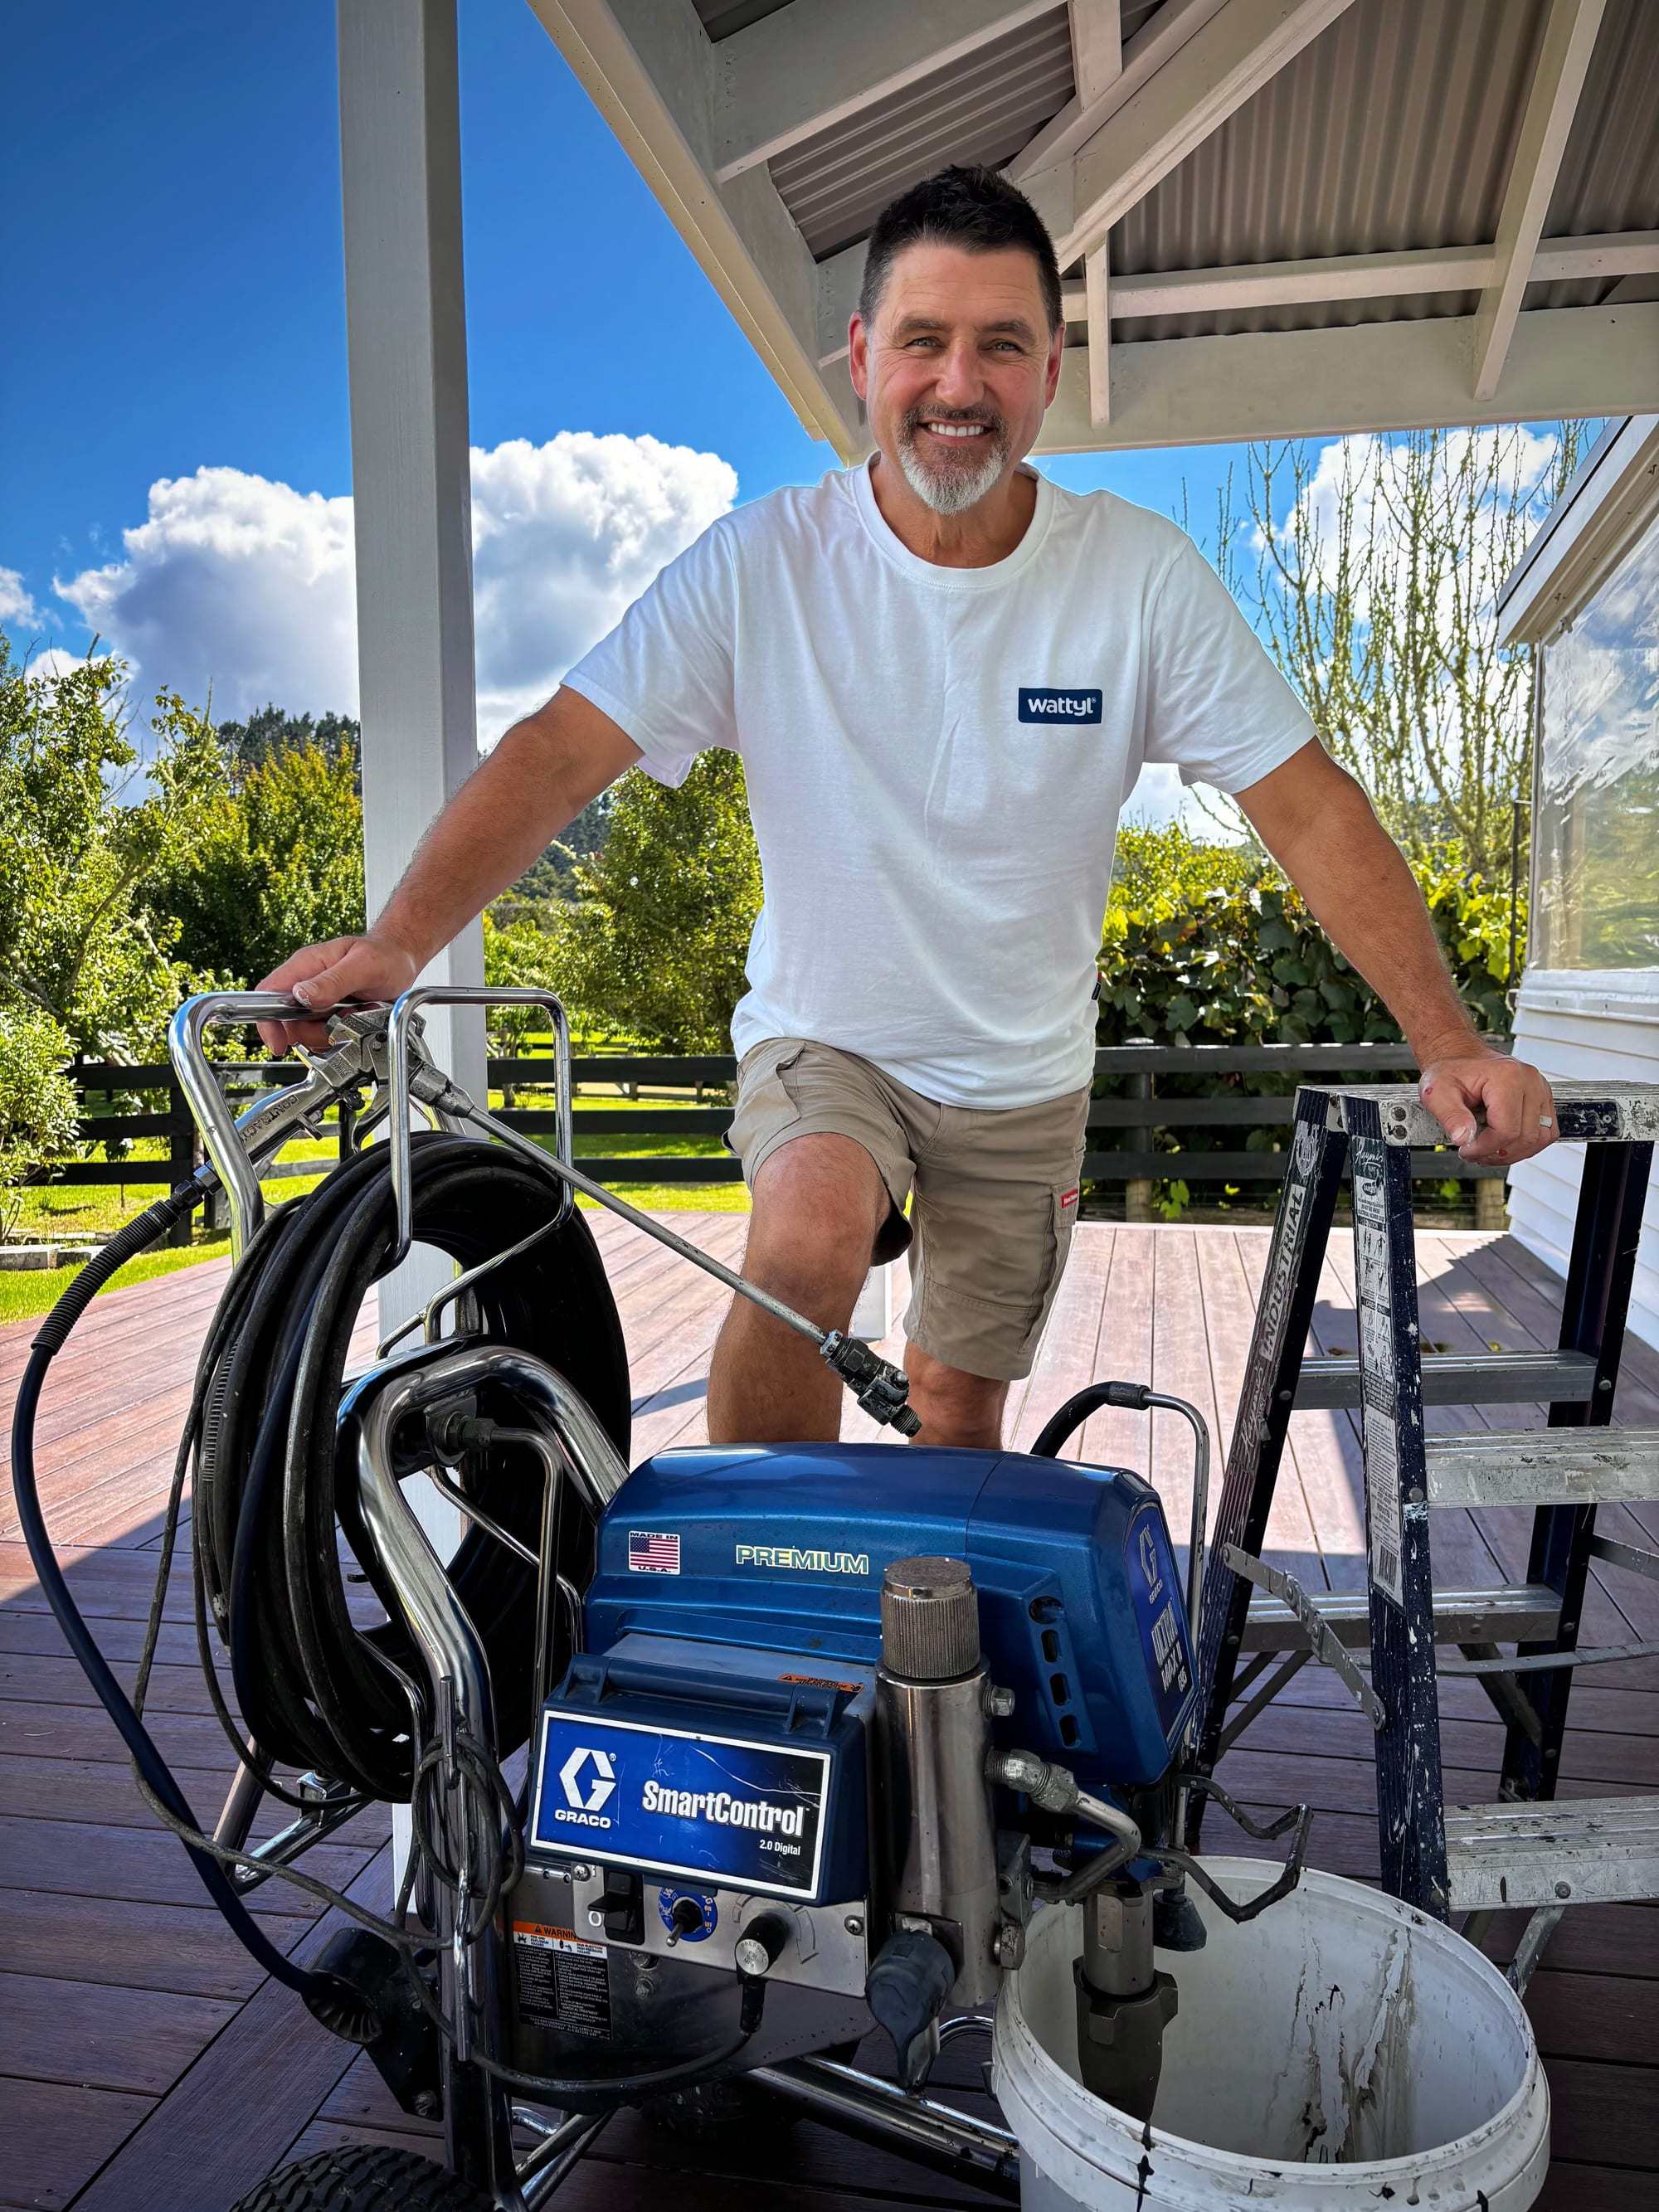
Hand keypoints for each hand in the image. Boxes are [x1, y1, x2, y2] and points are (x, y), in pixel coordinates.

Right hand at [254, 934, 420, 1054]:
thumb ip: (333, 980)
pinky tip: (358, 1021)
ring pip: (308, 1034)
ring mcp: (318, 1001)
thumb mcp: (364, 965)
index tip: (279, 1043)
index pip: (269, 993)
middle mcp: (307, 983)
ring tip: (357, 1015)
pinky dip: (343, 1037)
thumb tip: (301, 995)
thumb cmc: (384, 954)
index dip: (268, 1022)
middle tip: (343, 1021)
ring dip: (333, 1033)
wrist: (401, 959)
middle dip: (314, 1032)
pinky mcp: (330, 1015)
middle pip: (289, 1023)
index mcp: (306, 965)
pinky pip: (326, 1037)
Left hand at [1419, 1054, 1556, 1166]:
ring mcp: (1539, 1089)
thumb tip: (1464, 1138)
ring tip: (1489, 1150)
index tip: (1466, 1150)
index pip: (1507, 1130)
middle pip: (1525, 1137)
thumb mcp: (1438, 1092)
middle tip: (1475, 1153)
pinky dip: (1527, 1144)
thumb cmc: (1451, 1070)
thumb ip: (1450, 1116)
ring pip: (1540, 1138)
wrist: (1460, 1057)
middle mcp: (1529, 1081)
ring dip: (1514, 1152)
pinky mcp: (1542, 1098)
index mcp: (1507, 1077)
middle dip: (1497, 1153)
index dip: (1485, 1148)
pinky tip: (1504, 1143)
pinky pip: (1546, 1131)